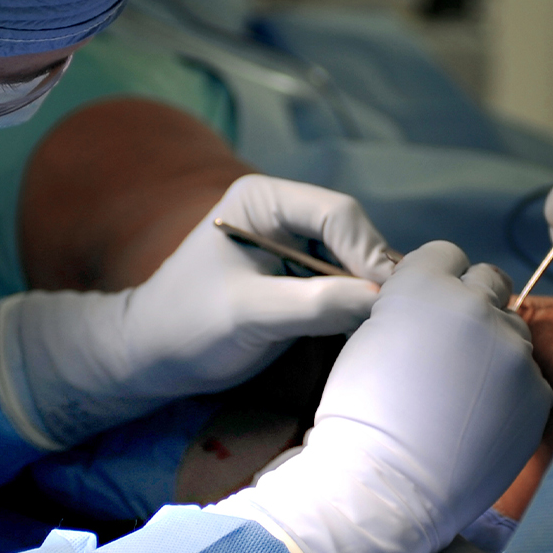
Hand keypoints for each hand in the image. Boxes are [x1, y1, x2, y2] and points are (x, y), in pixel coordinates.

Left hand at [0, 175, 397, 447]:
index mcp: (264, 198)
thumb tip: (381, 299)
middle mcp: (285, 212)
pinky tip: (371, 330)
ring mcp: (295, 244)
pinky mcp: (302, 275)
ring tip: (392, 326)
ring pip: (357, 261)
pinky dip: (360, 306)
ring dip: (372, 292)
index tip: (390, 298)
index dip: (370, 253)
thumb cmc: (187, 326)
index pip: (337, 214)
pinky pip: (346, 283)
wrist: (152, 354)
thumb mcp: (248, 315)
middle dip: (376, 274)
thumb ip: (312, 304)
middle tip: (401, 316)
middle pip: (354, 235)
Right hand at [211, 242, 552, 552]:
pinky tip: (479, 418)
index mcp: (424, 284)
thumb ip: (409, 309)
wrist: (385, 484)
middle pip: (491, 281)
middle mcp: (474, 305)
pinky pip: (529, 375)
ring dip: (494, 347)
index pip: (448, 253)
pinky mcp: (537, 391)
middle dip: (474, 304)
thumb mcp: (371, 336)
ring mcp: (511, 348)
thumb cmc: (361, 415)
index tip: (428, 307)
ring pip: (513, 329)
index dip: (437, 279)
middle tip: (452, 345)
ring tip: (462, 390)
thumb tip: (430, 308)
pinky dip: (510, 391)